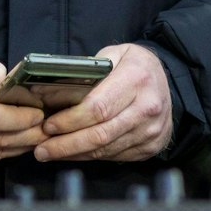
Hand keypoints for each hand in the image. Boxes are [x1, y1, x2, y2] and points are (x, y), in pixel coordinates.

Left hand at [35, 43, 174, 162]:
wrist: (168, 82)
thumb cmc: (135, 66)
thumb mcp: (115, 53)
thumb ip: (90, 70)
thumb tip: (54, 91)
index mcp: (137, 78)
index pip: (98, 108)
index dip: (70, 120)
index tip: (49, 125)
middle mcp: (147, 107)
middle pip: (100, 134)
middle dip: (66, 144)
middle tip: (42, 149)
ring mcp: (151, 130)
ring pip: (105, 150)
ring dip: (74, 154)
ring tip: (51, 152)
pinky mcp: (150, 146)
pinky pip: (114, 156)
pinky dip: (90, 157)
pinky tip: (74, 153)